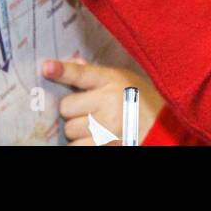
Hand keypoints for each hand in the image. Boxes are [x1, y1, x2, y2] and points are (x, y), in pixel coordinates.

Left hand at [41, 58, 164, 145]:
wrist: (165, 127)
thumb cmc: (141, 99)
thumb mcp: (123, 79)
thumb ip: (96, 74)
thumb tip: (71, 63)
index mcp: (112, 80)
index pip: (82, 74)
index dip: (62, 71)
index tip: (46, 67)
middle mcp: (108, 102)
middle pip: (66, 107)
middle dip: (73, 112)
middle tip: (89, 111)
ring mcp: (107, 127)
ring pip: (70, 130)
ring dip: (77, 131)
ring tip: (96, 126)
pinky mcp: (105, 146)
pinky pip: (77, 147)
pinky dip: (82, 144)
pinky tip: (96, 139)